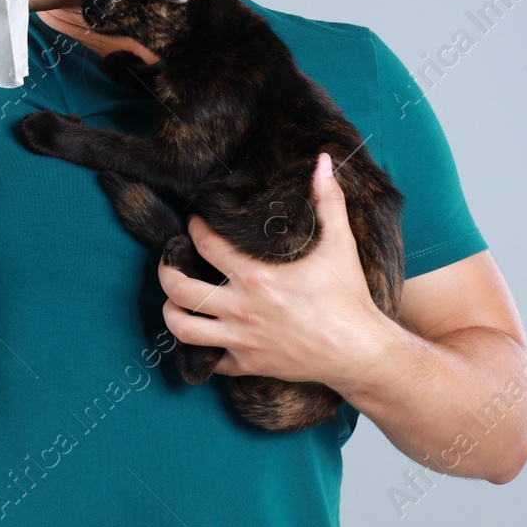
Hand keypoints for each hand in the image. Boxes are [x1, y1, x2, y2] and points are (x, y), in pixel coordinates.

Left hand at [157, 152, 396, 393]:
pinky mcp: (249, 364)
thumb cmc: (348, 298)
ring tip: (175, 300)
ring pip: (183, 329)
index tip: (194, 221)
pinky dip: (200, 349)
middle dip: (167, 272)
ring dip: (172, 312)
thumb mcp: (340, 244)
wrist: (360, 352)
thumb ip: (328, 200)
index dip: (194, 228)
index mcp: (256, 277)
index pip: (206, 245)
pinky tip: (204, 334)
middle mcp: (242, 309)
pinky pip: (209, 361)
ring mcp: (242, 340)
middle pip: (180, 290)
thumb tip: (324, 161)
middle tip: (170, 261)